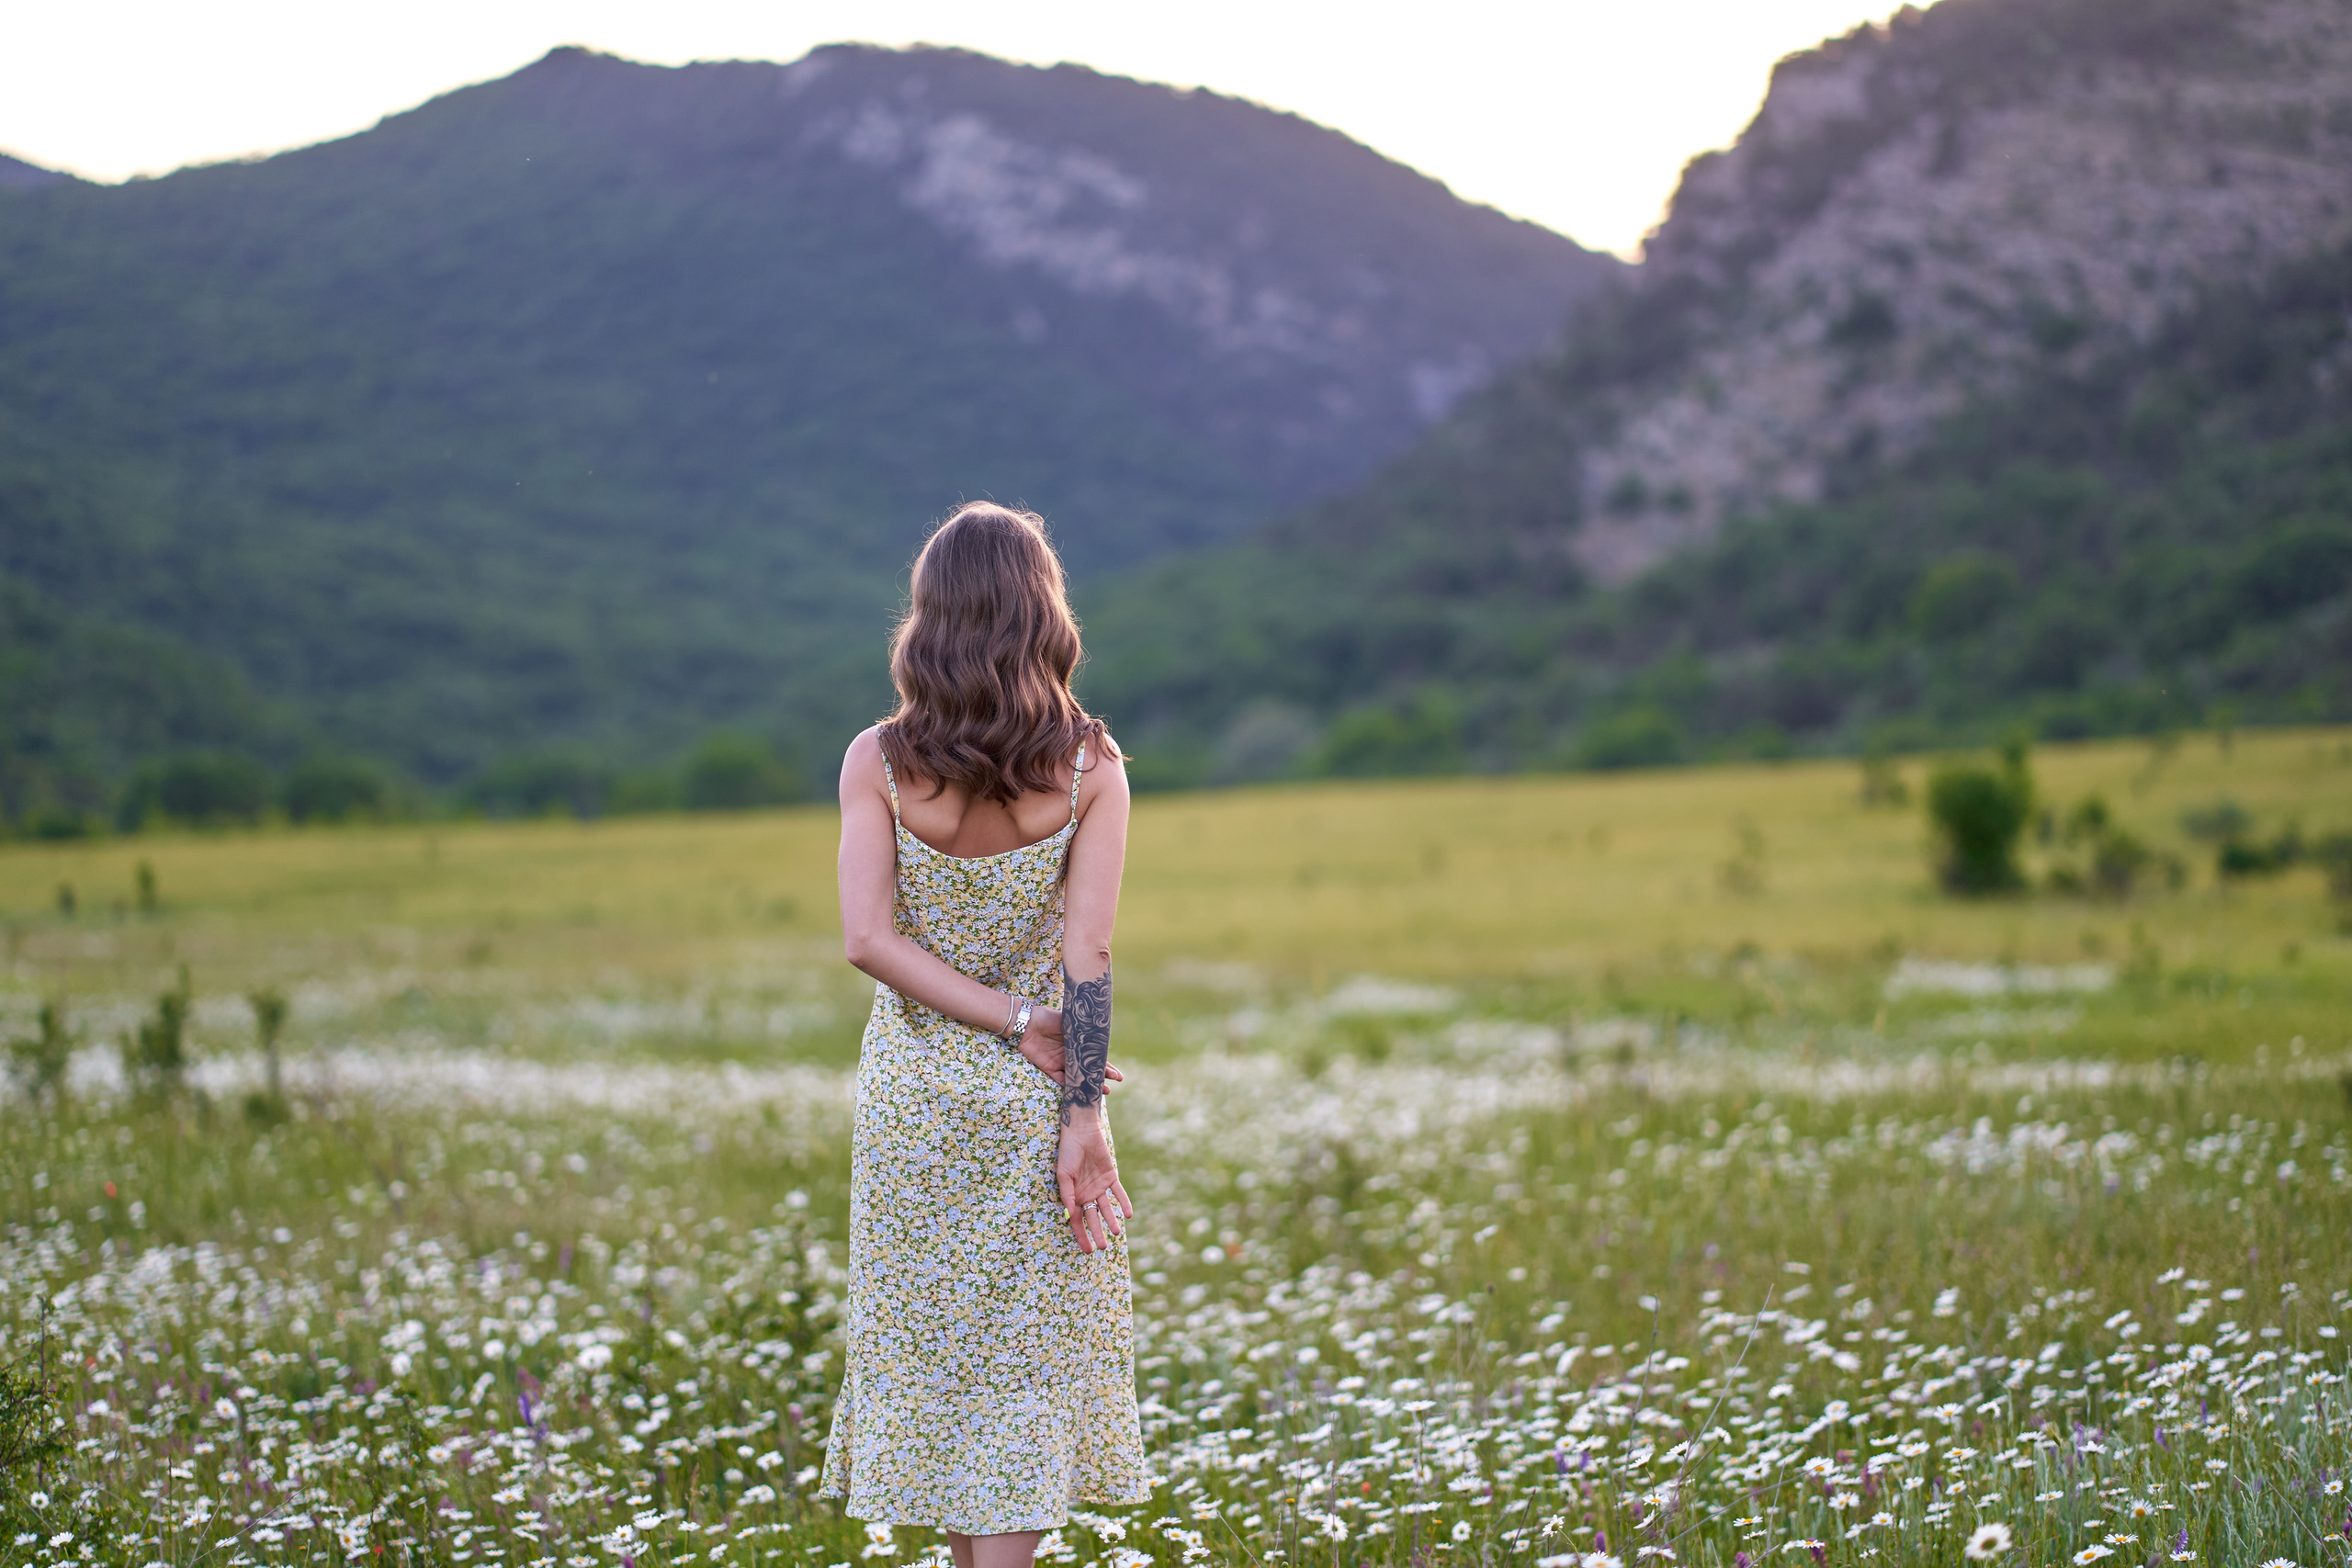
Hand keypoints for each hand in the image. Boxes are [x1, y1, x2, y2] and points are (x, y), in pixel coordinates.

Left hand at [1016, 1008, 1119, 1089]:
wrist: (1027, 1023)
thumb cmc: (1048, 1019)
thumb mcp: (1070, 1022)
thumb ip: (1083, 1029)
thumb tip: (1101, 1034)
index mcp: (1078, 1043)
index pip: (1096, 1057)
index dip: (1107, 1066)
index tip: (1118, 1076)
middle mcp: (1072, 1054)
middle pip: (1090, 1069)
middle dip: (1102, 1077)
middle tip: (1113, 1083)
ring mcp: (1061, 1062)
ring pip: (1078, 1077)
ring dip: (1089, 1085)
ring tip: (1101, 1093)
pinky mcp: (1050, 1069)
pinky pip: (1062, 1081)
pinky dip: (1071, 1087)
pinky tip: (1081, 1093)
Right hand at [1054, 1108, 1133, 1252]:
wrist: (1081, 1132)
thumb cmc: (1068, 1153)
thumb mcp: (1064, 1175)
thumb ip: (1068, 1195)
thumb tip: (1071, 1216)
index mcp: (1073, 1196)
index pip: (1078, 1221)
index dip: (1082, 1236)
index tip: (1087, 1250)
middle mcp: (1086, 1194)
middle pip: (1093, 1218)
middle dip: (1097, 1233)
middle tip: (1102, 1247)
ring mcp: (1099, 1186)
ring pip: (1107, 1208)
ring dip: (1112, 1220)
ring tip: (1115, 1232)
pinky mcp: (1111, 1177)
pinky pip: (1118, 1193)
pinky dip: (1124, 1202)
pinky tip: (1128, 1214)